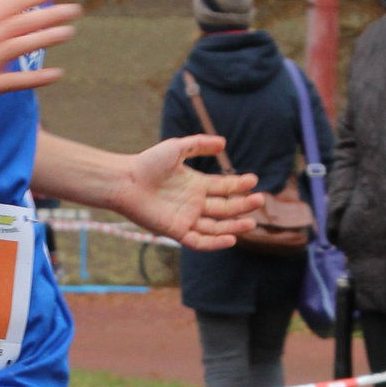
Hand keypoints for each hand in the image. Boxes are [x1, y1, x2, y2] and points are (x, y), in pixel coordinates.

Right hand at [0, 0, 80, 110]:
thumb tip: (18, 3)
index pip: (18, 1)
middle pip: (25, 21)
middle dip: (53, 13)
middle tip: (76, 9)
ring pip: (24, 45)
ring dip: (49, 37)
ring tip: (70, 32)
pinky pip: (17, 80)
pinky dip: (37, 77)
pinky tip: (57, 74)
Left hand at [108, 136, 263, 250]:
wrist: (125, 180)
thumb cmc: (147, 163)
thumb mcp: (177, 148)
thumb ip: (199, 144)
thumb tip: (223, 144)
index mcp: (195, 185)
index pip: (223, 188)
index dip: (239, 186)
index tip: (254, 180)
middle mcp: (193, 203)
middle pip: (224, 207)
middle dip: (243, 205)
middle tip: (260, 200)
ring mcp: (186, 218)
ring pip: (216, 226)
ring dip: (234, 225)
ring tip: (252, 221)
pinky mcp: (176, 231)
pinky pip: (199, 241)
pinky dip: (215, 242)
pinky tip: (231, 238)